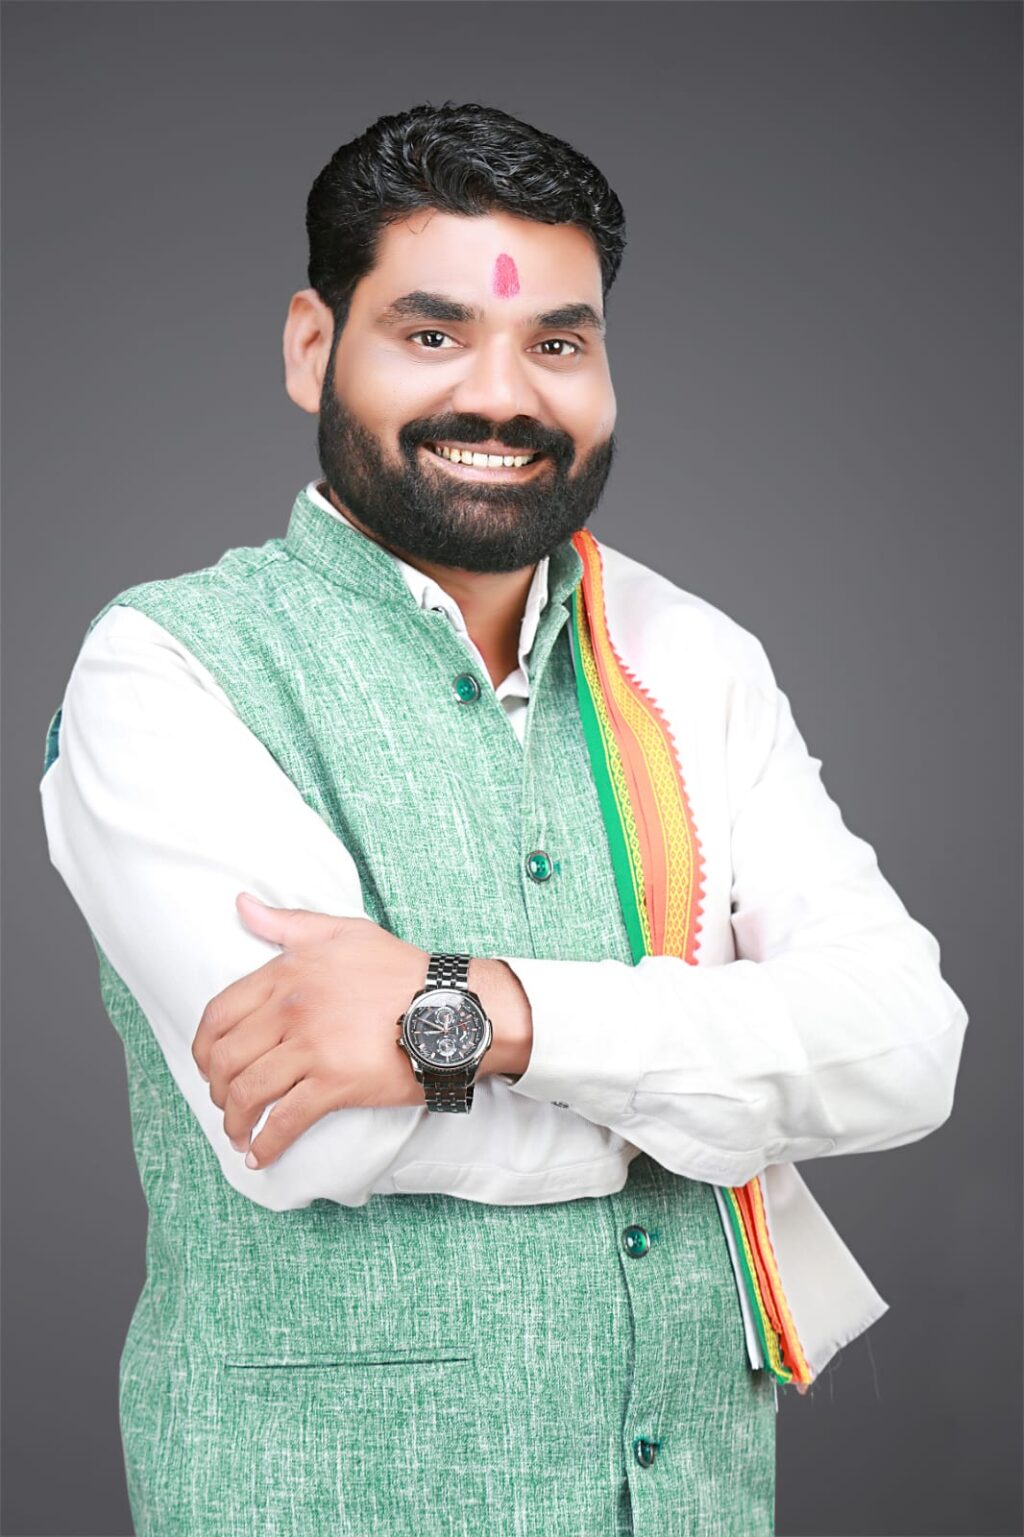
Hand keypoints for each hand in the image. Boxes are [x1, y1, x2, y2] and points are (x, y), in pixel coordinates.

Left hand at [192, 893, 429, 1168]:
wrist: (452, 1007)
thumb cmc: (402, 970)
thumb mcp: (344, 932)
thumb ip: (287, 923)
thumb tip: (241, 904)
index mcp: (287, 972)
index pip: (219, 1014)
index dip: (204, 1048)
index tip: (208, 1066)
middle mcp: (292, 1009)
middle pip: (226, 1059)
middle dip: (216, 1090)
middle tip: (226, 1105)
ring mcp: (311, 1048)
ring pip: (248, 1093)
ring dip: (235, 1121)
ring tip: (240, 1135)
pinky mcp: (335, 1084)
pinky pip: (286, 1120)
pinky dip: (267, 1144)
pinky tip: (261, 1156)